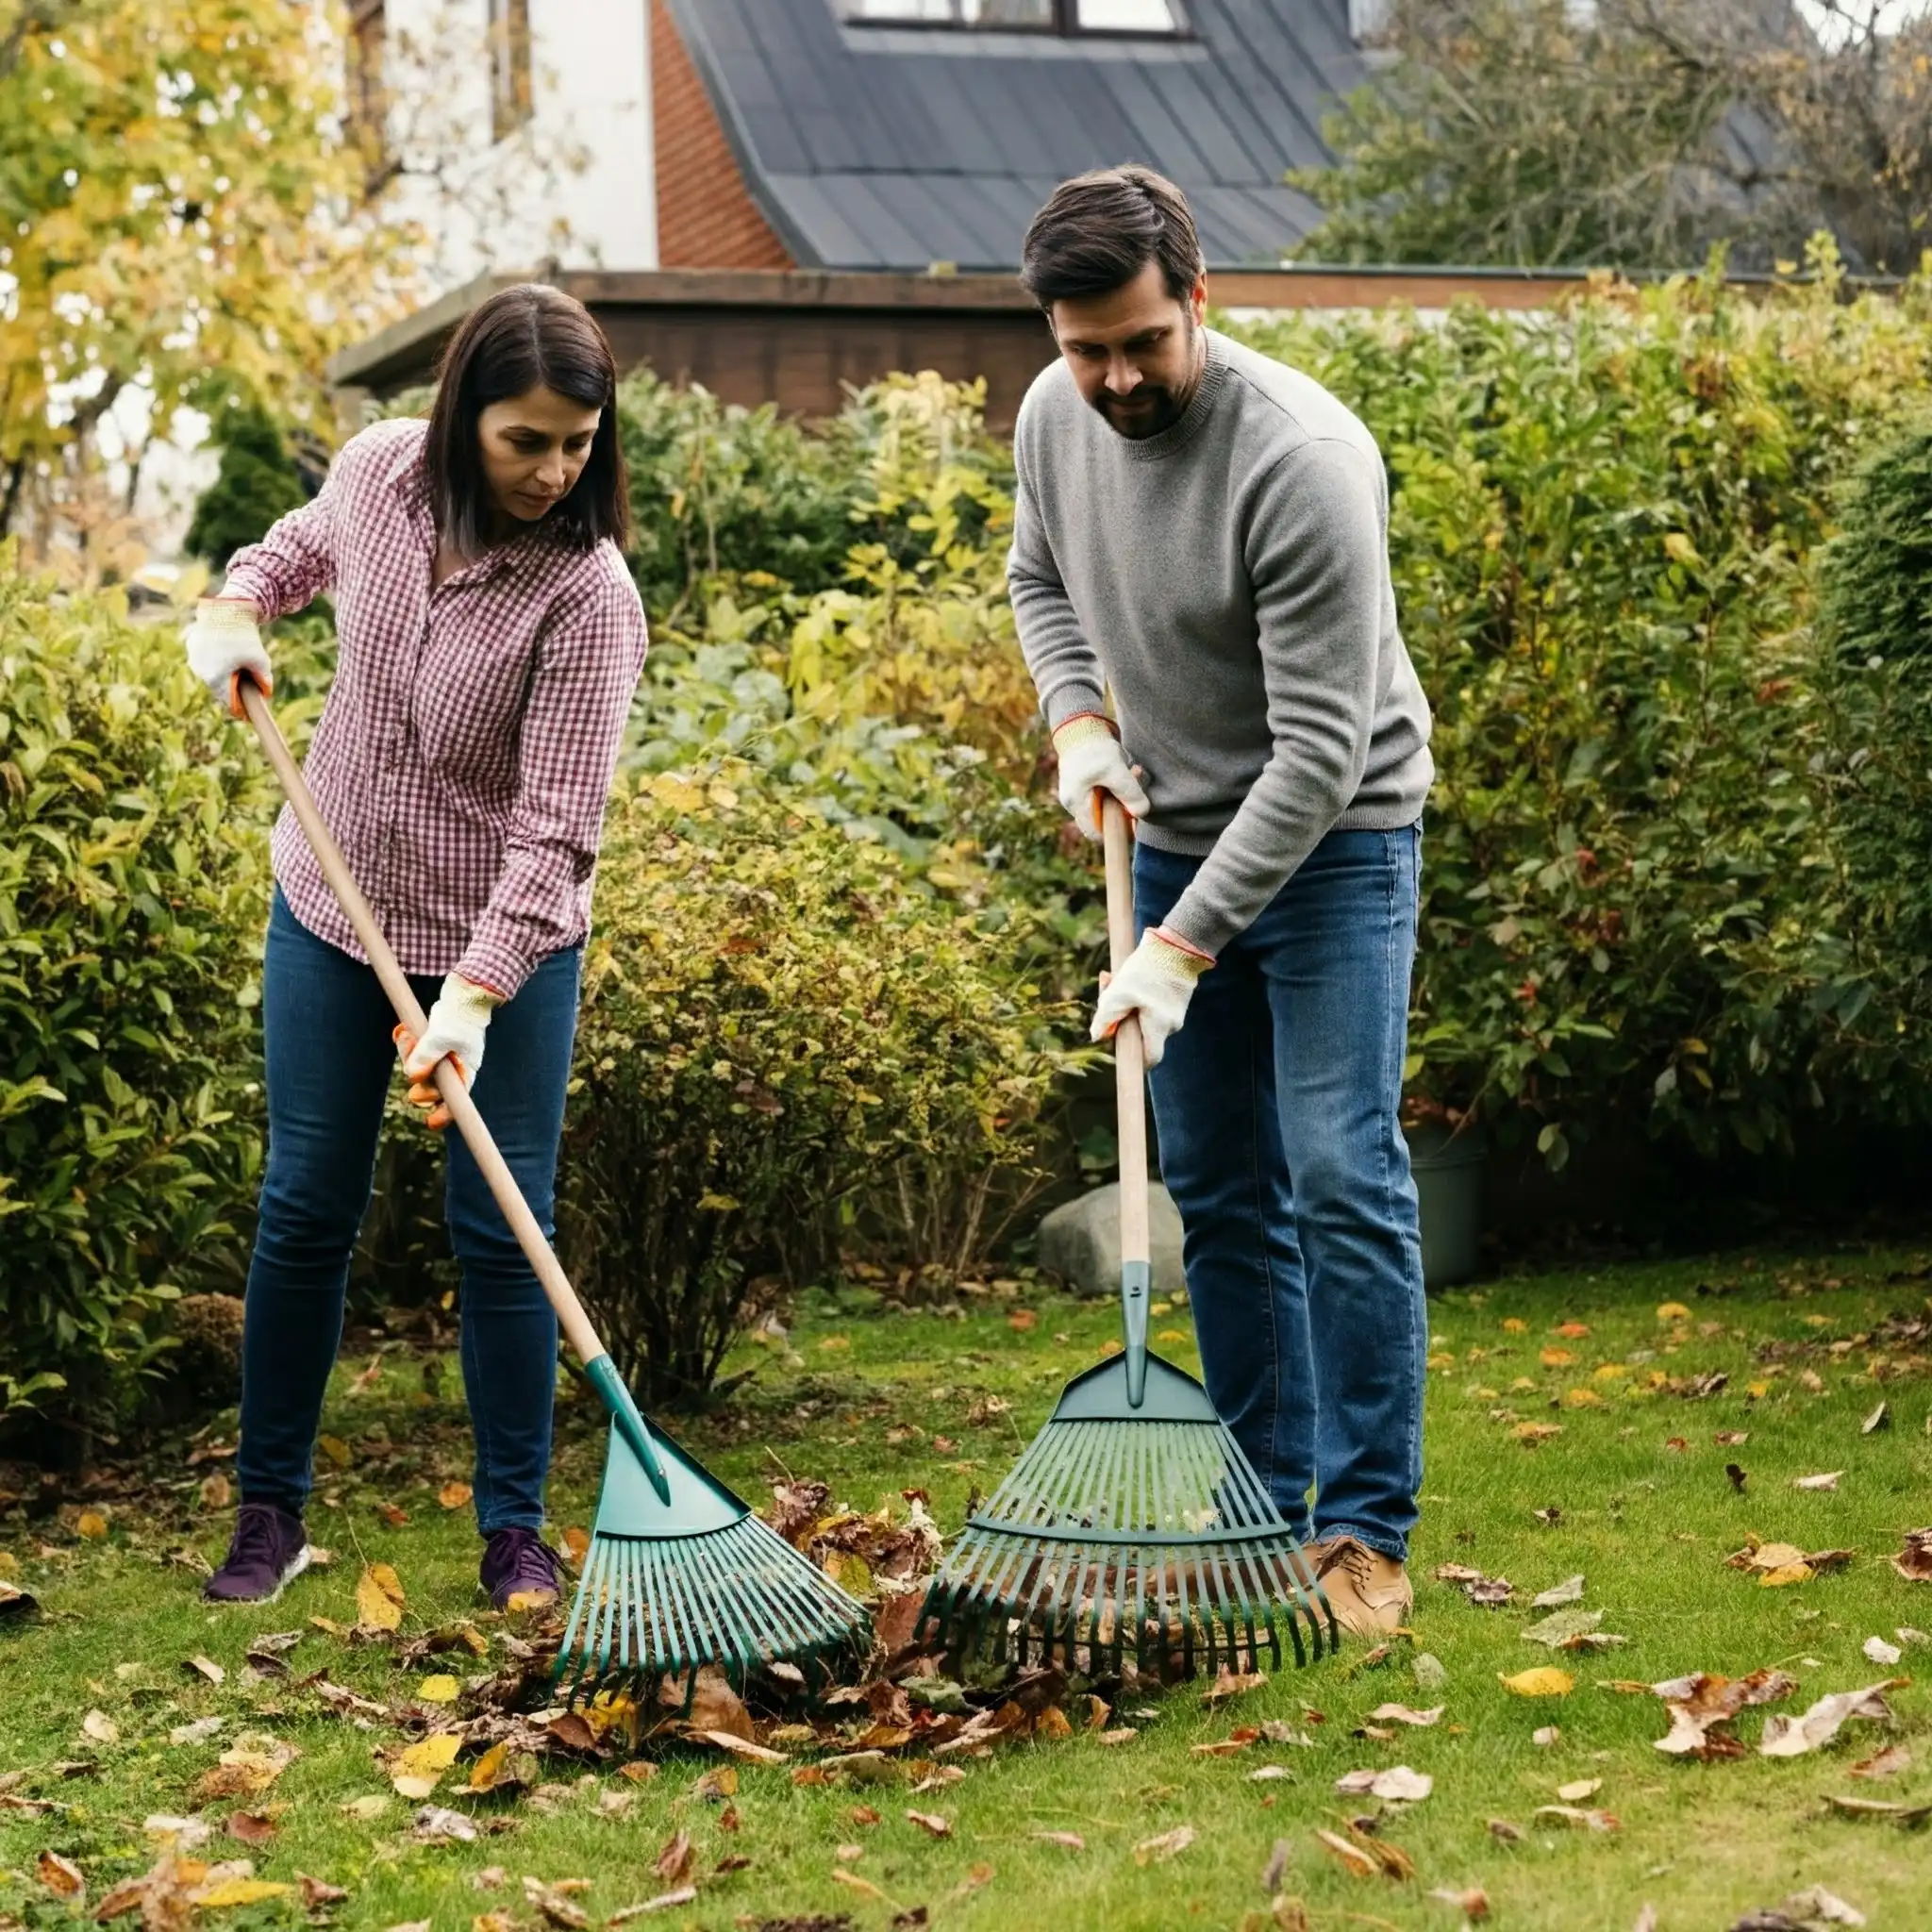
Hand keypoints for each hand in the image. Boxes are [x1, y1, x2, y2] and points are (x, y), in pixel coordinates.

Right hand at [183, 598, 271, 718]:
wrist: (228, 609)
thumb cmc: (246, 637)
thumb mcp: (261, 661)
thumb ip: (264, 680)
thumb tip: (265, 693)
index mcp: (216, 678)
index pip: (229, 703)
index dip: (241, 708)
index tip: (249, 711)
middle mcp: (200, 671)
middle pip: (219, 688)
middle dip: (233, 687)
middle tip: (245, 681)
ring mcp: (193, 657)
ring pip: (210, 673)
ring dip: (222, 672)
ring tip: (235, 660)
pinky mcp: (191, 645)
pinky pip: (204, 659)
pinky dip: (214, 659)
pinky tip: (225, 649)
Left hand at [394, 975, 502, 1128]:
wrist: (465, 991)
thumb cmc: (458, 1015)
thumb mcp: (441, 1036)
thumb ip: (426, 1055)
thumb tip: (412, 1076)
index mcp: (465, 1069)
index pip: (456, 1099)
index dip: (444, 1113)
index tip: (431, 1123)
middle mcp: (455, 1066)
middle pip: (431, 1083)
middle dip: (416, 1074)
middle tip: (408, 1053)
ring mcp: (444, 1055)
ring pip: (420, 1065)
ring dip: (409, 1052)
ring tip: (406, 1034)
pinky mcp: (434, 1043)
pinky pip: (417, 1051)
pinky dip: (408, 1043)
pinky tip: (402, 1031)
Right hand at [1052, 714, 1149, 840]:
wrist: (1080, 725)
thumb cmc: (1094, 749)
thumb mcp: (1116, 771)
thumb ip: (1130, 794)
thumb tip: (1141, 813)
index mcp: (1076, 803)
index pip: (1095, 833)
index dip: (1115, 832)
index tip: (1133, 822)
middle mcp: (1074, 801)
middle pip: (1102, 819)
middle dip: (1122, 808)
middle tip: (1136, 793)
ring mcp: (1079, 792)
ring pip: (1106, 804)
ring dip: (1123, 793)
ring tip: (1133, 773)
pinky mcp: (1087, 782)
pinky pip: (1106, 791)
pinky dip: (1119, 784)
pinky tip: (1128, 769)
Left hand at [1091, 928, 1212, 1068]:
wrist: (1177, 944)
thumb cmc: (1147, 970)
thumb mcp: (1119, 993)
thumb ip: (1107, 1017)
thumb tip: (1097, 1036)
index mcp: (1160, 1027)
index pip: (1149, 1059)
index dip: (1135, 1061)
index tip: (1122, 1053)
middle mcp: (1172, 1024)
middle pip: (1144, 1035)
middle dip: (1124, 1021)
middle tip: (1110, 997)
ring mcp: (1177, 1011)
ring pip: (1147, 1018)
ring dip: (1130, 1004)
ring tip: (1117, 978)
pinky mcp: (1177, 998)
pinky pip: (1154, 1006)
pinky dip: (1140, 996)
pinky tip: (1132, 975)